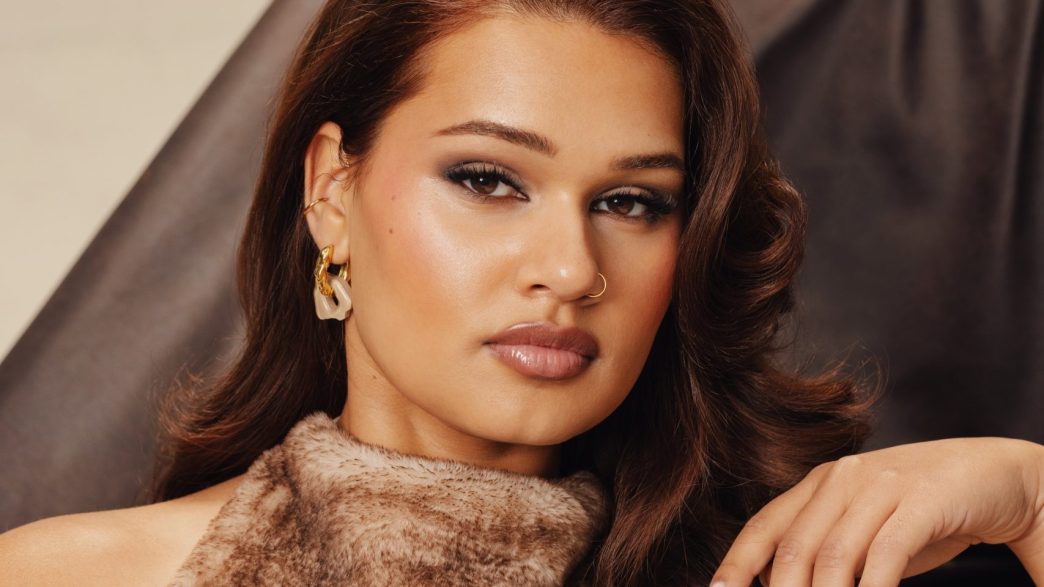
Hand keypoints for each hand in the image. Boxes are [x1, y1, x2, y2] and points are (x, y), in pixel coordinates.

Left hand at [710, 437, 1043, 585]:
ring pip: (834, 555)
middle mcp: (842, 479)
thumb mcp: (861, 527)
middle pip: (795, 548)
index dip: (736, 563)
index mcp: (818, 484)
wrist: (995, 475)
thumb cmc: (919, 511)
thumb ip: (821, 550)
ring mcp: (882, 485)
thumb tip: (774, 583)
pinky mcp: (922, 500)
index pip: (764, 525)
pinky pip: (885, 553)